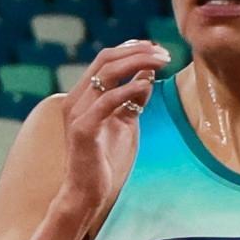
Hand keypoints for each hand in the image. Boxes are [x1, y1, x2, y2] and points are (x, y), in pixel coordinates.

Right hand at [52, 40, 167, 226]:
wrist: (86, 191)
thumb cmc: (104, 159)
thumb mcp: (123, 122)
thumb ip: (132, 99)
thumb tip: (148, 74)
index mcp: (83, 95)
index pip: (106, 59)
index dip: (131, 49)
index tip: (156, 48)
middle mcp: (76, 98)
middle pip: (106, 59)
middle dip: (138, 51)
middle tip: (164, 53)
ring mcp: (77, 112)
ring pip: (107, 73)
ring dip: (137, 63)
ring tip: (161, 63)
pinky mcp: (83, 128)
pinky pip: (107, 100)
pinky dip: (128, 89)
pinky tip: (146, 85)